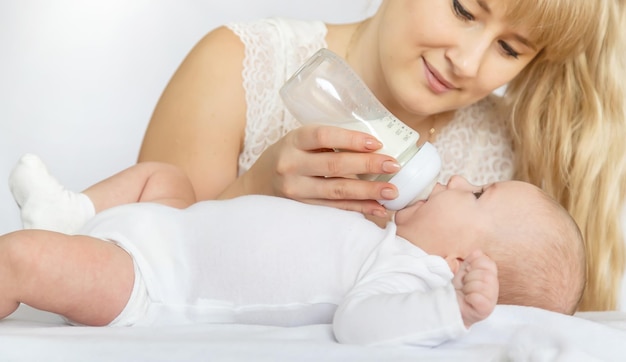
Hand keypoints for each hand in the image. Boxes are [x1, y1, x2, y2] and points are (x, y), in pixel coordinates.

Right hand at [243, 124, 400, 216]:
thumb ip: (327, 141)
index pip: (324, 135)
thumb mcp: (299, 141)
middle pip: (334, 165)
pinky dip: (358, 208)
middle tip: (394, 165)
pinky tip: (378, 208)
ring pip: (336, 191)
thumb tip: (373, 144)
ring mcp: (295, 189)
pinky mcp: (302, 208)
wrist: (257, 185)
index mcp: (293, 141)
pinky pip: (335, 208)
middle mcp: (291, 165)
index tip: (376, 143)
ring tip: (392, 191)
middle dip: (368, 166)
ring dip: (368, 192)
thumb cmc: (288, 156)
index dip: (351, 139)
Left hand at [452, 250, 497, 327]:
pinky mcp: (486, 310)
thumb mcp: (462, 273)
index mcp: (490, 276)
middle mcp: (494, 287)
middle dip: (469, 278)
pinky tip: (468, 300)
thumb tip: (477, 252)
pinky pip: (478, 297)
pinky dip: (470, 297)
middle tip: (464, 286)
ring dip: (468, 288)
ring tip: (465, 293)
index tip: (466, 272)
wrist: (451, 309)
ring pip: (481, 285)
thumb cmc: (458, 291)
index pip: (488, 262)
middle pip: (485, 274)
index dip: (474, 265)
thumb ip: (470, 261)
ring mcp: (492, 299)